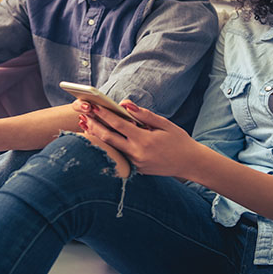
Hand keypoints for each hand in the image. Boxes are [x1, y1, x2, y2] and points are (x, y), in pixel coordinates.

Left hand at [72, 99, 199, 177]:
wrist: (189, 163)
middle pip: (109, 138)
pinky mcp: (136, 169)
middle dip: (94, 125)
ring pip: (112, 148)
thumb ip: (144, 114)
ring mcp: (136, 163)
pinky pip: (120, 155)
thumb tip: (125, 104)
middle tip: (82, 115)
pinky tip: (100, 137)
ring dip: (98, 136)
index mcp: (144, 140)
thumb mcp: (164, 124)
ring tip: (85, 124)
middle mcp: (137, 153)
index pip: (119, 125)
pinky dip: (109, 145)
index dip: (104, 114)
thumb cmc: (178, 140)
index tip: (93, 105)